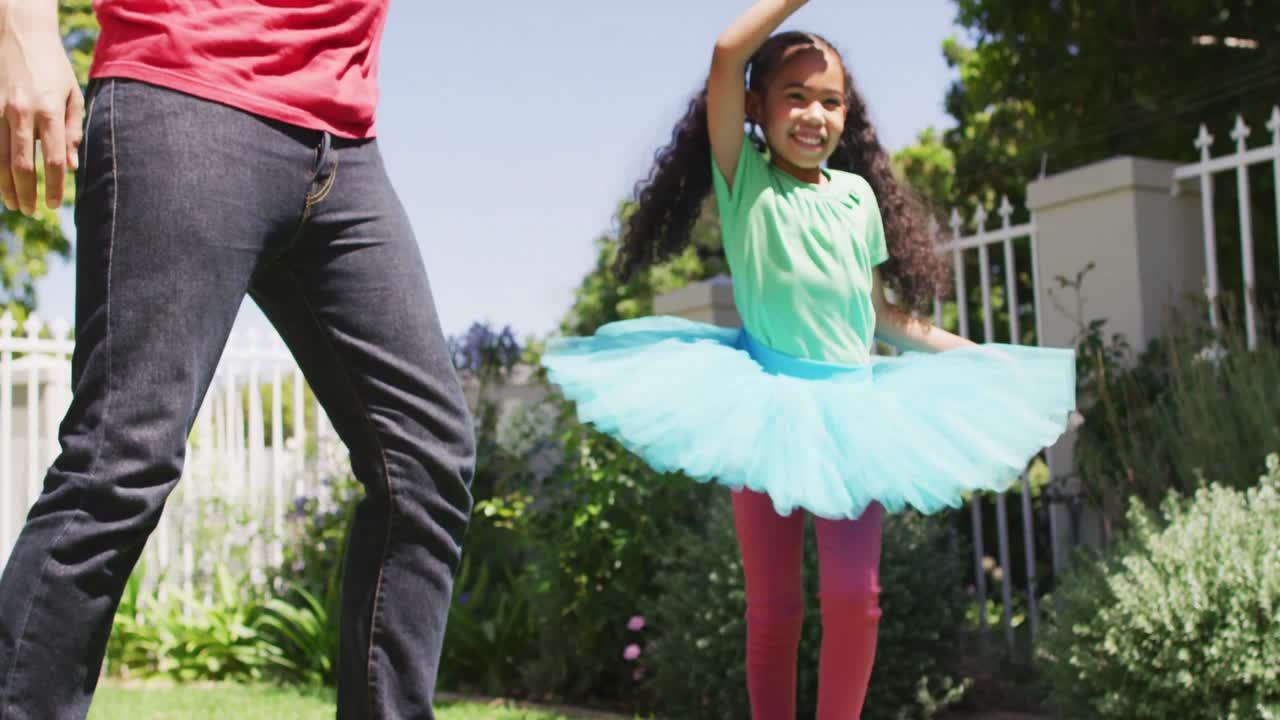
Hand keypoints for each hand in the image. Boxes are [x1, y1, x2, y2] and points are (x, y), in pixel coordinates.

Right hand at [0, 1, 83, 213]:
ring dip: (5, 185)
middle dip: (26, 193)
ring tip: (13, 203)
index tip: (56, 205)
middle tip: (31, 211)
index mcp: (48, 112)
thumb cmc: (53, 67)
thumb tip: (71, 166)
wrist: (21, 34)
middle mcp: (21, 113)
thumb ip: (72, 132)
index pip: (53, 160)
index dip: (55, 187)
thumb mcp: (72, 96)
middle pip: (22, 165)